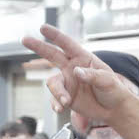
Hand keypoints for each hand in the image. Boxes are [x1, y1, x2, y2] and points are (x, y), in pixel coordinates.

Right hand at [24, 24, 138, 127]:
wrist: (113, 109)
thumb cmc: (114, 90)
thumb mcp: (108, 81)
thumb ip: (93, 76)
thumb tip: (76, 72)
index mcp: (83, 58)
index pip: (67, 44)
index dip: (55, 35)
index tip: (43, 28)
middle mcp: (72, 68)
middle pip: (51, 54)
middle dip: (38, 46)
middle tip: (24, 39)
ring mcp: (68, 82)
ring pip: (52, 83)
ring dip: (57, 92)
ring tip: (65, 102)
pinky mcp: (65, 96)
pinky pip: (54, 98)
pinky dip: (55, 103)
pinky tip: (60, 109)